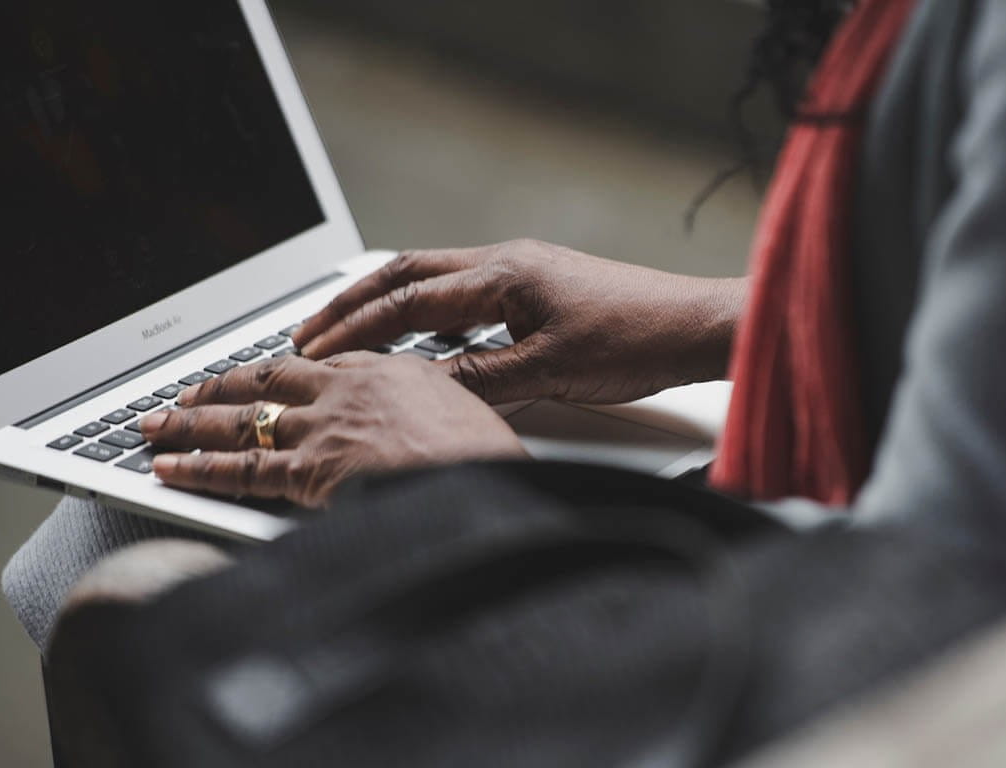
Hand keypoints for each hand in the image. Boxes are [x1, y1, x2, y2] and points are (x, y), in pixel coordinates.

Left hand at [140, 353, 525, 506]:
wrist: (486, 476)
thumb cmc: (489, 457)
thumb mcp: (470, 417)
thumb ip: (431, 412)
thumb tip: (421, 428)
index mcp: (390, 372)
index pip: (322, 365)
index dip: (282, 370)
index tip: (262, 375)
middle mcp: (348, 392)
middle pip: (268, 381)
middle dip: (220, 386)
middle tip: (186, 392)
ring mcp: (324, 429)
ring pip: (243, 421)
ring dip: (191, 424)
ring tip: (155, 426)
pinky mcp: (309, 471)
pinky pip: (241, 469)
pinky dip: (198, 468)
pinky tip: (168, 468)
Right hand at [291, 239, 747, 403]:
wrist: (695, 326)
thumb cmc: (637, 340)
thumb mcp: (550, 371)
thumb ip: (481, 381)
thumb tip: (420, 393)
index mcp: (502, 275)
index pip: (408, 300)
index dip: (356, 329)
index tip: (314, 351)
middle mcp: (508, 263)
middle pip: (409, 273)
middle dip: (354, 302)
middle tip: (311, 330)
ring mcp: (526, 271)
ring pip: (438, 279)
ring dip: (391, 303)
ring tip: (353, 331)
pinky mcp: (543, 288)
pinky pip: (470, 294)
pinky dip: (433, 313)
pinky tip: (429, 341)